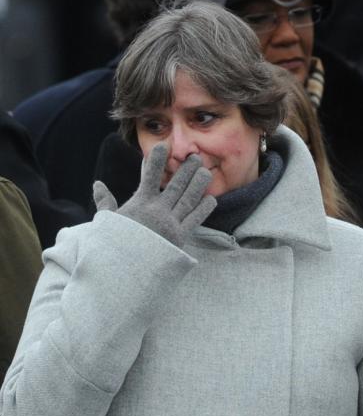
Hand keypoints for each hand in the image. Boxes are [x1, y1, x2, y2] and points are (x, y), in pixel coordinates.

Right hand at [93, 144, 215, 247]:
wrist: (125, 269)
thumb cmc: (114, 245)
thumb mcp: (107, 221)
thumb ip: (105, 202)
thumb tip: (98, 184)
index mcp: (140, 203)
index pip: (149, 176)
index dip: (156, 160)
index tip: (164, 145)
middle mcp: (157, 210)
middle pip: (175, 185)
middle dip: (186, 170)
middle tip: (196, 157)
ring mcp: (170, 223)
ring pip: (188, 200)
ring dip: (198, 185)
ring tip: (206, 172)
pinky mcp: (180, 237)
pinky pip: (194, 220)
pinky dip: (203, 209)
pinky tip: (211, 199)